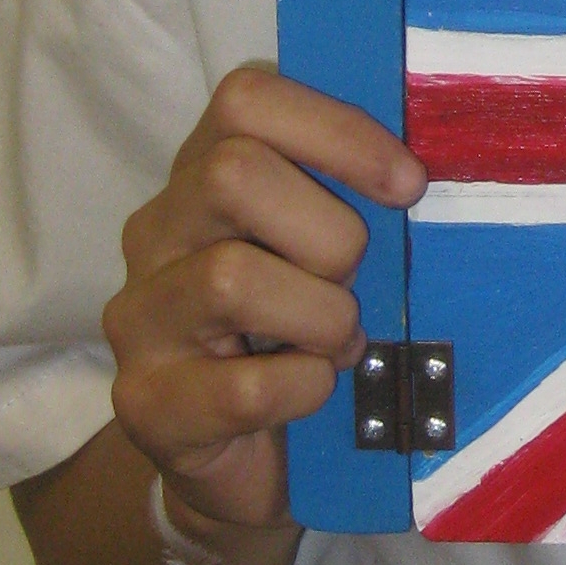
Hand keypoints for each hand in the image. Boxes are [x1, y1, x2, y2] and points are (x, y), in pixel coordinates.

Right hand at [105, 66, 425, 537]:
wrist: (256, 465)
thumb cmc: (308, 333)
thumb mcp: (334, 250)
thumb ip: (359, 197)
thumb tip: (425, 167)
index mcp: (204, 173)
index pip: (245, 99)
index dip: (337, 131)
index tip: (408, 185)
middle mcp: (157, 231)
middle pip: (231, 173)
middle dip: (329, 234)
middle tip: (355, 283)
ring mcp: (140, 317)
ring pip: (231, 277)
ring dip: (321, 318)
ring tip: (340, 344)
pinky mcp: (146, 403)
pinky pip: (244, 386)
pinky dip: (305, 389)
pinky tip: (313, 391)